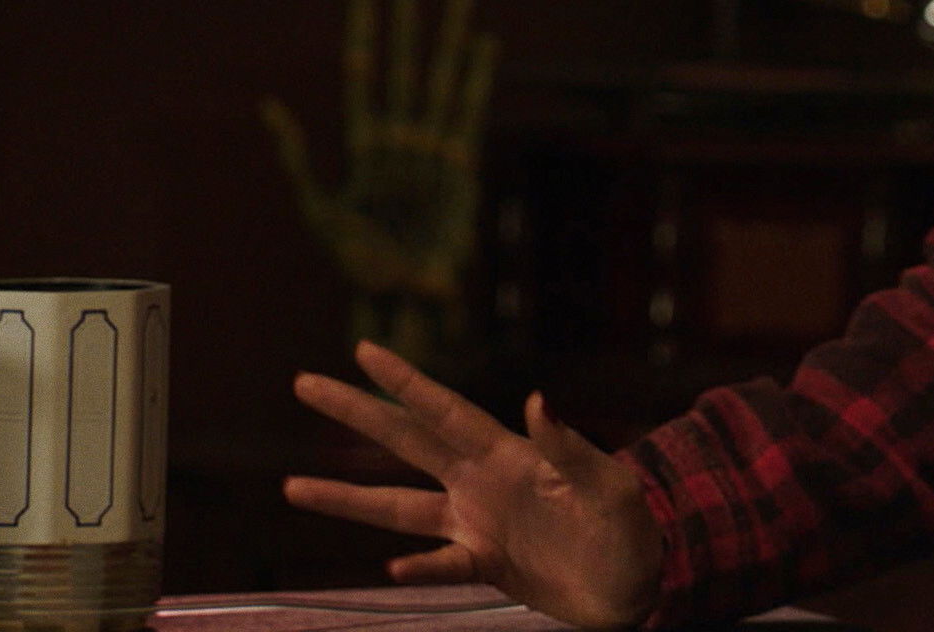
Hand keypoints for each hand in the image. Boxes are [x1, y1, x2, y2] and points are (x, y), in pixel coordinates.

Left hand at [261, 0, 498, 364]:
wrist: (399, 297)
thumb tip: (268, 104)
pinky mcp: (461, 167)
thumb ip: (296, 157)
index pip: (363, 67)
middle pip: (403, 59)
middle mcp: (399, 134)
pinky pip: (469, 113)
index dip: (365, 22)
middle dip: (406, 11)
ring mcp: (431, 147)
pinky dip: (477, 77)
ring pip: (440, 76)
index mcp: (362, 142)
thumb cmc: (356, 262)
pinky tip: (485, 42)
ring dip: (451, 33)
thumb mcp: (316, 210)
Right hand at [286, 341, 661, 629]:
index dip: (405, 382)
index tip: (362, 351)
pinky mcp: (486, 564)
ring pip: (398, 506)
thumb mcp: (606, 486)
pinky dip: (417, 569)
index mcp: (509, 454)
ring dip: (347, 497)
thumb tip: (536, 399)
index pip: (445, 411)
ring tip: (292, 486)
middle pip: (405, 441)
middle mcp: (482, 481)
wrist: (641, 583)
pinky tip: (388, 570)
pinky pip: (440, 565)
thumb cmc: (631, 528)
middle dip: (355, 412)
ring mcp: (479, 523)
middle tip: (304, 384)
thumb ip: (569, 447)